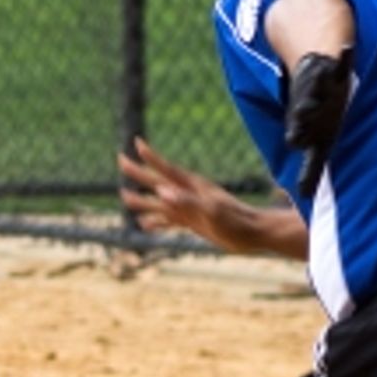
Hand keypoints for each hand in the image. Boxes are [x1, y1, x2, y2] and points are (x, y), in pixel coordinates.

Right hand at [118, 138, 241, 246]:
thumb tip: (160, 192)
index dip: (151, 157)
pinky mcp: (195, 223)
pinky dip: (156, 222)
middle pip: (159, 182)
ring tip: (124, 196)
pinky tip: (145, 225)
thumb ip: (187, 202)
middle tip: (120, 159)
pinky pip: (170, 221)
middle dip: (139, 173)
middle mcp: (190, 196)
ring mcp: (192, 209)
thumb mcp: (212, 212)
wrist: (255, 234)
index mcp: (193, 188)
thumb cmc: (237, 222)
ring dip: (143, 200)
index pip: (167, 169)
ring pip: (161, 203)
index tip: (137, 142)